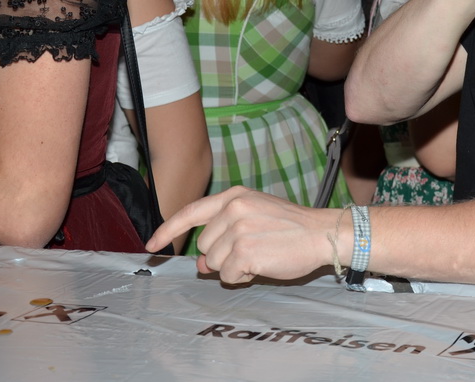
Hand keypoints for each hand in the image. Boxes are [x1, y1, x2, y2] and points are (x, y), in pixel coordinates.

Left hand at [146, 186, 338, 282]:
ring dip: (232, 267)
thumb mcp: (255, 218)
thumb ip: (224, 235)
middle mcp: (233, 210)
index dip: (168, 231)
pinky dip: (242, 277)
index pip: (190, 212)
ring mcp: (238, 231)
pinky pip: (228, 276)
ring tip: (259, 256)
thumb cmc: (292, 226)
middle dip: (220, 255)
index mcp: (234, 196)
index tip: (152, 245)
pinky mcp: (245, 252)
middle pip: (203, 245)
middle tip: (250, 250)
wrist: (322, 233)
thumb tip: (200, 265)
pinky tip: (262, 266)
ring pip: (213, 263)